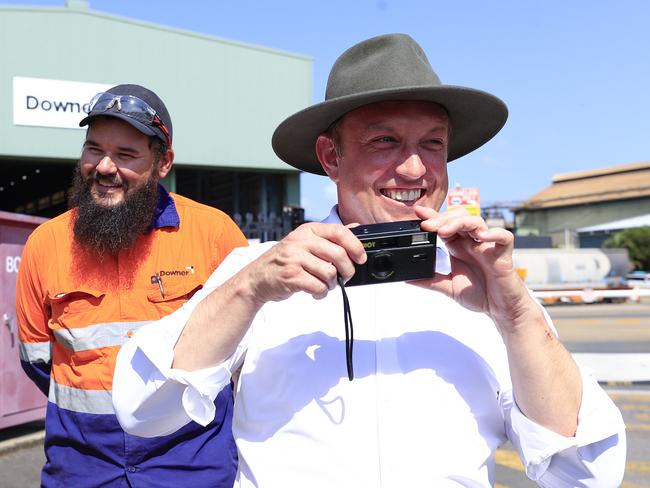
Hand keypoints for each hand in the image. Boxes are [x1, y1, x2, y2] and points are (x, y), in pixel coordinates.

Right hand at [241, 222, 366, 303]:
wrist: (256, 278)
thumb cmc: (283, 261)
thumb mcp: (304, 243)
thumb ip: (329, 236)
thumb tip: (354, 228)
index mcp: (307, 230)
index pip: (339, 232)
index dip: (355, 246)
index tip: (361, 258)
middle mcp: (300, 241)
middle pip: (338, 254)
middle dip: (347, 270)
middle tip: (345, 277)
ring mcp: (295, 258)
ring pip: (330, 273)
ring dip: (332, 284)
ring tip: (324, 285)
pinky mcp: (291, 276)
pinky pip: (318, 286)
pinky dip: (321, 292)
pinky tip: (315, 291)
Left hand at [410, 205, 532, 328]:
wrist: (501, 310)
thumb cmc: (480, 295)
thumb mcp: (448, 288)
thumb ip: (430, 281)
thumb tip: (408, 280)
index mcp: (458, 246)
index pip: (444, 224)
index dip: (432, 216)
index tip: (418, 212)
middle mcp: (472, 242)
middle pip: (459, 217)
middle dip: (442, 219)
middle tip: (427, 226)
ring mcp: (488, 246)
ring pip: (476, 222)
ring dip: (459, 223)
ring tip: (444, 231)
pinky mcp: (503, 255)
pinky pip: (504, 237)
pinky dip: (494, 233)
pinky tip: (481, 237)